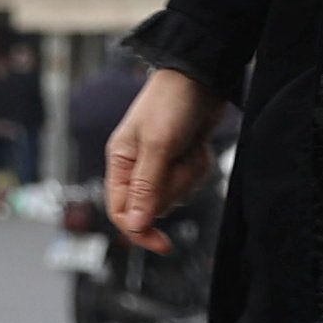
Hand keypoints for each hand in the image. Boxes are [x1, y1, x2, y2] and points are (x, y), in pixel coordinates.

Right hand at [104, 66, 218, 253]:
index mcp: (120, 161)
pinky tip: (197, 146)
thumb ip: (145, 187)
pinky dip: (199, 167)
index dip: (139, 231)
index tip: (163, 244)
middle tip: (180, 159)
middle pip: (153, 206)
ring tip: (189, 146)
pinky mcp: (180, 160)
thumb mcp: (157, 145)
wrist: (202, 77)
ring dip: (188, 175)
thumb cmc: (173, 102)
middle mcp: (136, 167)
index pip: (121, 211)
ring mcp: (160, 165)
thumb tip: (134, 225)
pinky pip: (191, 181)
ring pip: (175, 195)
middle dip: (173, 188)